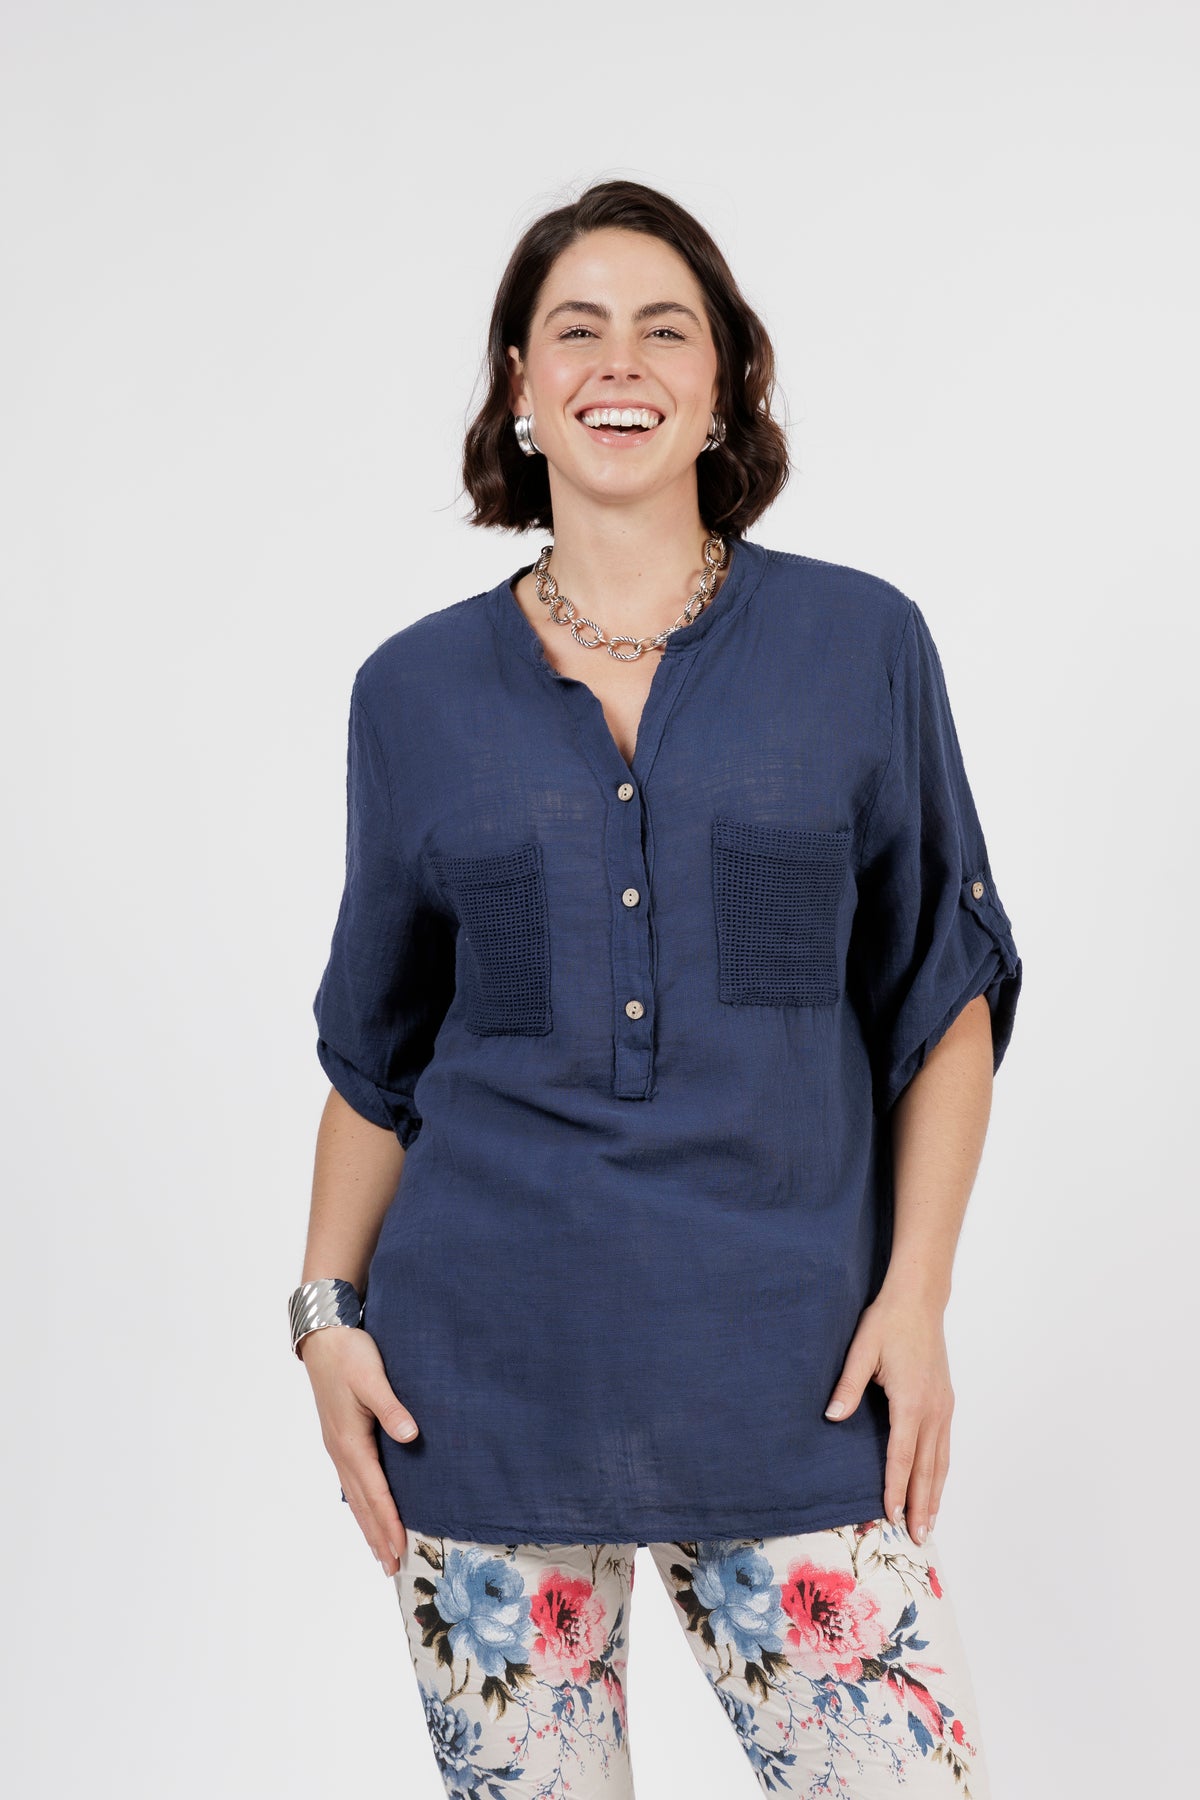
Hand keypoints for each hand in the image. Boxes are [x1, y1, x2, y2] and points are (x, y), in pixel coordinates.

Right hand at [300, 1325, 418, 1574]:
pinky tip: (366, 1511)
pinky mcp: (339, 1438)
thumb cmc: (350, 1354)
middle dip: (378, 1536)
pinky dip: (361, 1504)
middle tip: (393, 1567)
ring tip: (381, 1552)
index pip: (375, 1491)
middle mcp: (341, 1450)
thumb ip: (392, 1407)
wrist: (323, 1337)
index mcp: (350, 1441)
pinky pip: (352, 1481)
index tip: (401, 1548)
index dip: (389, 1521)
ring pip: (355, 1496)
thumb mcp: (373, 1377)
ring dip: (369, 1525)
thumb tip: (410, 1436)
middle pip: (362, 1503)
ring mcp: (337, 1446)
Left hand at [822, 1289, 952, 1545]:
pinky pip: (945, 1445)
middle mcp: (933, 1409)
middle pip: (927, 1467)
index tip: (891, 1515)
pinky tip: (935, 1484)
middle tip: (917, 1538)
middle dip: (921, 1504)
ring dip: (935, 1493)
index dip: (896, 1487)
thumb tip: (832, 1417)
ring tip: (928, 1523)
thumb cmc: (888, 1323)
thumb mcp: (861, 1350)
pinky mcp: (946, 1401)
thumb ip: (847, 1386)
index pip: (902, 1455)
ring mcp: (944, 1406)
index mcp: (911, 1401)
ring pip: (941, 1460)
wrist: (919, 1299)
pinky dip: (940, 1470)